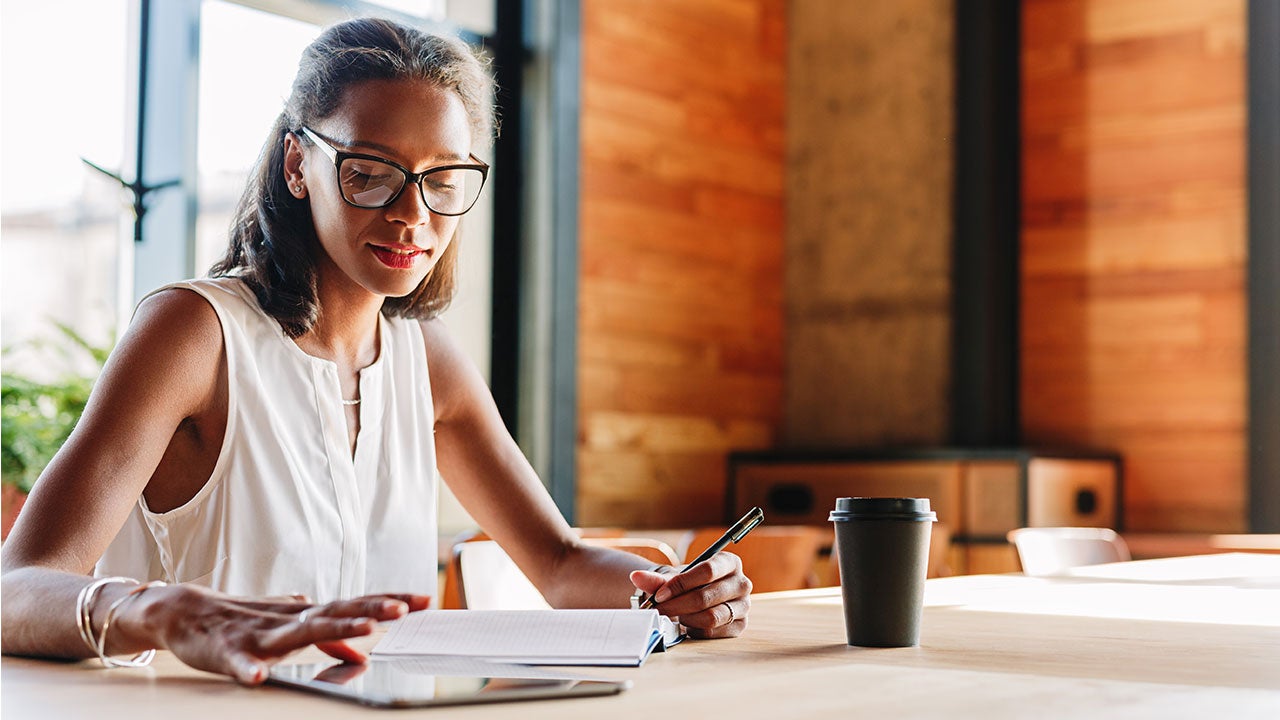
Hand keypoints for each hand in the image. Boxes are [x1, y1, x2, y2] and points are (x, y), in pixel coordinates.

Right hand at [118, 584, 428, 684]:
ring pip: (299, 632)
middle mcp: (289, 618)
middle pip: (337, 612)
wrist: (185, 612)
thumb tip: (359, 648)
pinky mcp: (227, 650)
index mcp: (306, 614)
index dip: (388, 601)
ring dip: (333, 630)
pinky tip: (256, 676)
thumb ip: (327, 637)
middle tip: (402, 609)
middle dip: (370, 610)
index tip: (425, 600)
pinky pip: (238, 661)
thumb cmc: (245, 618)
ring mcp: (259, 633)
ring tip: (363, 630)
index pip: (355, 605)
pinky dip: (247, 667)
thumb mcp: (292, 626)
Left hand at [629, 553, 750, 638]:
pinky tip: (688, 624)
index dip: (680, 584)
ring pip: (711, 617)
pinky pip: (714, 632)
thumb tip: (636, 577)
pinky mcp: (740, 625)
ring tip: (676, 615)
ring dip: (686, 618)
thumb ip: (655, 578)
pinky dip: (695, 630)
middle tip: (658, 610)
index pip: (707, 571)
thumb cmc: (687, 584)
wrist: (695, 597)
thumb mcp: (672, 578)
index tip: (659, 595)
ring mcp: (744, 606)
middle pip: (706, 597)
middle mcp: (742, 583)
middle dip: (677, 605)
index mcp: (729, 562)